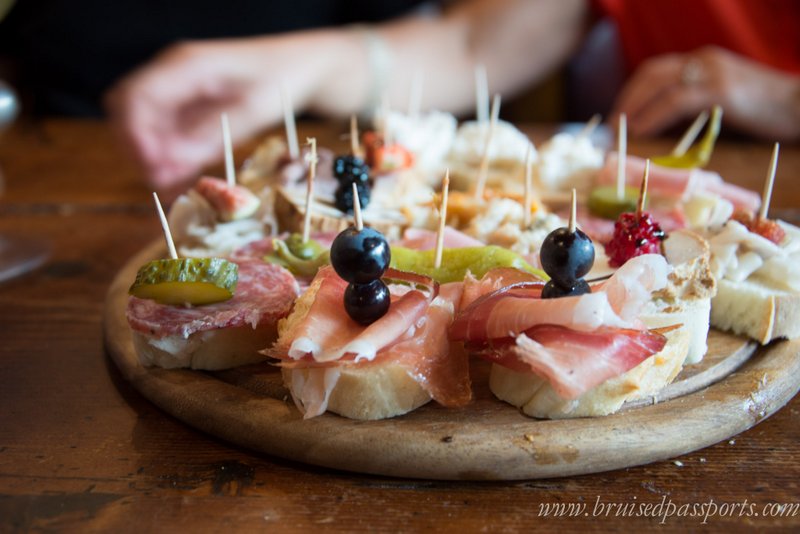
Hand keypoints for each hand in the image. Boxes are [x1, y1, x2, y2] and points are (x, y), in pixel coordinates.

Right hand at [105, 32, 367, 187]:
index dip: (135, 136)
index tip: (151, 167)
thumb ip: (211, 134)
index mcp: (186, 65)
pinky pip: (164, 130)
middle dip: (137, 147)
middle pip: (128, 110)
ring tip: (173, 182)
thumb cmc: (281, 80)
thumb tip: (174, 160)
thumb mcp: (252, 110)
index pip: (136, 97)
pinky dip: (168, 152)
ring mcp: (179, 87)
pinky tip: (182, 174)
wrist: (300, 67)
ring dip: (151, 153)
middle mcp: (174, 73)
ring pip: (142, 123)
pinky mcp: (188, 104)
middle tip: (159, 180)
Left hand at [611, 46, 799, 141]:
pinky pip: (675, 100)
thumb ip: (694, 107)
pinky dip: (652, 115)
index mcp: (702, 62)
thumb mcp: (723, 101)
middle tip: (611, 123)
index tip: (618, 114)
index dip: (632, 91)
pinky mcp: (719, 90)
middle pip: (650, 73)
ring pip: (657, 83)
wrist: (799, 104)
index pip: (656, 70)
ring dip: (632, 106)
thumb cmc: (765, 110)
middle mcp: (703, 61)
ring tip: (619, 128)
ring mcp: (711, 72)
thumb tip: (659, 128)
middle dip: (626, 97)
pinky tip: (639, 130)